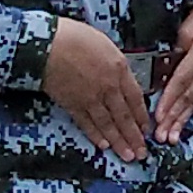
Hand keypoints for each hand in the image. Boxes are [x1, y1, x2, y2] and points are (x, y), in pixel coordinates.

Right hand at [41, 15, 152, 163]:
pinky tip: (103, 146)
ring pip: (108, 125)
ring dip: (118, 142)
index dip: (142, 116)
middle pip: (125, 117)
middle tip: (142, 153)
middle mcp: (108, 87)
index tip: (146, 129)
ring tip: (127, 155)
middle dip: (134, 137)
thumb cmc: (73, 36)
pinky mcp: (72, 104)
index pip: (136, 98)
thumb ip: (115, 63)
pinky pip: (86, 124)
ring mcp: (90, 98)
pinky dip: (95, 136)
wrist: (46, 44)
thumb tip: (121, 75)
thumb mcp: (104, 43)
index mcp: (119, 69)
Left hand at [150, 0, 192, 144]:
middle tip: (161, 137)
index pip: (182, 79)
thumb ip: (184, 36)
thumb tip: (173, 59)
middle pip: (190, 95)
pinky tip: (187, 120)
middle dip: (174, 118)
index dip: (169, 100)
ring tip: (172, 136)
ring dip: (184, 119)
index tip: (158, 117)